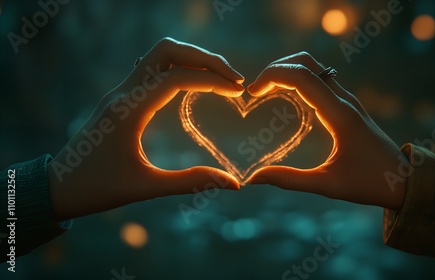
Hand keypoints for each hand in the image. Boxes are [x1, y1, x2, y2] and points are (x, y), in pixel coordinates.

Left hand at [48, 38, 244, 220]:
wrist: (57, 186)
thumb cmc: (97, 188)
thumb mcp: (146, 187)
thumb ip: (190, 182)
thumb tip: (234, 185)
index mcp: (128, 110)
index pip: (176, 78)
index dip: (212, 80)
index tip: (237, 92)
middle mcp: (123, 93)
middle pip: (167, 51)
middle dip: (204, 58)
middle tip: (233, 79)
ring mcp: (120, 92)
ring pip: (159, 55)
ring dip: (191, 59)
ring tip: (220, 78)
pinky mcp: (120, 98)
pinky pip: (152, 69)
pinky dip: (178, 68)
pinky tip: (194, 85)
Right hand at [248, 52, 407, 209]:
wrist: (405, 180)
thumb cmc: (369, 184)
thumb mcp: (328, 186)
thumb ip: (290, 180)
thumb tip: (255, 178)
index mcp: (340, 115)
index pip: (302, 77)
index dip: (272, 76)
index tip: (252, 93)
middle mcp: (345, 100)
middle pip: (307, 63)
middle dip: (277, 68)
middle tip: (256, 89)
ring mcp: (348, 100)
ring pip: (314, 68)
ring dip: (288, 71)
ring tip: (266, 89)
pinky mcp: (348, 105)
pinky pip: (320, 80)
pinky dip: (299, 79)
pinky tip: (286, 96)